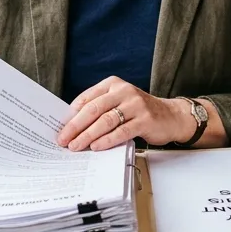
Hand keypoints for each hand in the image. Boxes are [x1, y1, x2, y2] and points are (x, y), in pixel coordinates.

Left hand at [57, 77, 194, 151]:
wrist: (171, 116)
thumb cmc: (139, 112)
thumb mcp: (118, 103)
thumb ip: (100, 109)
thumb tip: (72, 126)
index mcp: (113, 84)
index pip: (86, 98)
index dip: (71, 115)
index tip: (59, 129)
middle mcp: (123, 91)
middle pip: (93, 109)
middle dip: (75, 126)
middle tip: (63, 139)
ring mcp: (135, 104)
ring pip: (106, 121)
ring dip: (88, 135)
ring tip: (76, 146)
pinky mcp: (145, 120)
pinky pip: (121, 131)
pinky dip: (107, 140)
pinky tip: (96, 147)